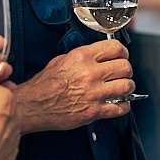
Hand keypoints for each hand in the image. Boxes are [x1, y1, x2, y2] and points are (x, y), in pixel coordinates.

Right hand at [15, 39, 136, 132]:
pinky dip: (123, 105)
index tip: (122, 56)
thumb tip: (99, 55)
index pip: (115, 48)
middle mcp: (90, 73)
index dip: (122, 52)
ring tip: (122, 88)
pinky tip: (119, 103)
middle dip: (126, 70)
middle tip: (122, 73)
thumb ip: (83, 56)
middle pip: (125, 67)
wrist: (32, 106)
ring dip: (127, 87)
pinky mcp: (94, 111)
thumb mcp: (61, 60)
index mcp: (82, 57)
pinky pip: (120, 108)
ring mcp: (94, 93)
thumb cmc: (44, 85)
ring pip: (127, 86)